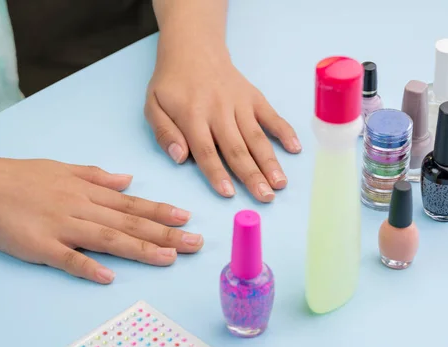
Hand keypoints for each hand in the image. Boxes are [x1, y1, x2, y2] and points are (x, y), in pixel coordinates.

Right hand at [0, 154, 202, 283]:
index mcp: (86, 191)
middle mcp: (81, 207)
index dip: (160, 212)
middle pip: (129, 222)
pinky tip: (109, 277)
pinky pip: (67, 259)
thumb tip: (128, 179)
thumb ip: (97, 176)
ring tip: (169, 259)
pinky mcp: (39, 246)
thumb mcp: (62, 168)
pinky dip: (88, 267)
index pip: (131, 204)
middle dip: (165, 233)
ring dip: (140, 250)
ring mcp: (61, 227)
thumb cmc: (17, 176)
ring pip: (108, 239)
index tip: (187, 218)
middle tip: (195, 244)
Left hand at [145, 35, 300, 202]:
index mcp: (192, 115)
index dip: (218, 174)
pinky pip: (271, 116)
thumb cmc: (171, 84)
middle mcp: (218, 110)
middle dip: (251, 175)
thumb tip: (180, 158)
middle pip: (237, 148)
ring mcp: (239, 103)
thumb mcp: (153, 106)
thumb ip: (164, 133)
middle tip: (264, 197)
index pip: (206, 150)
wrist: (193, 49)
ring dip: (270, 161)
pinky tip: (295, 149)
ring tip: (280, 183)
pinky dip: (284, 131)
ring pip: (256, 137)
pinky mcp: (253, 97)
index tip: (229, 194)